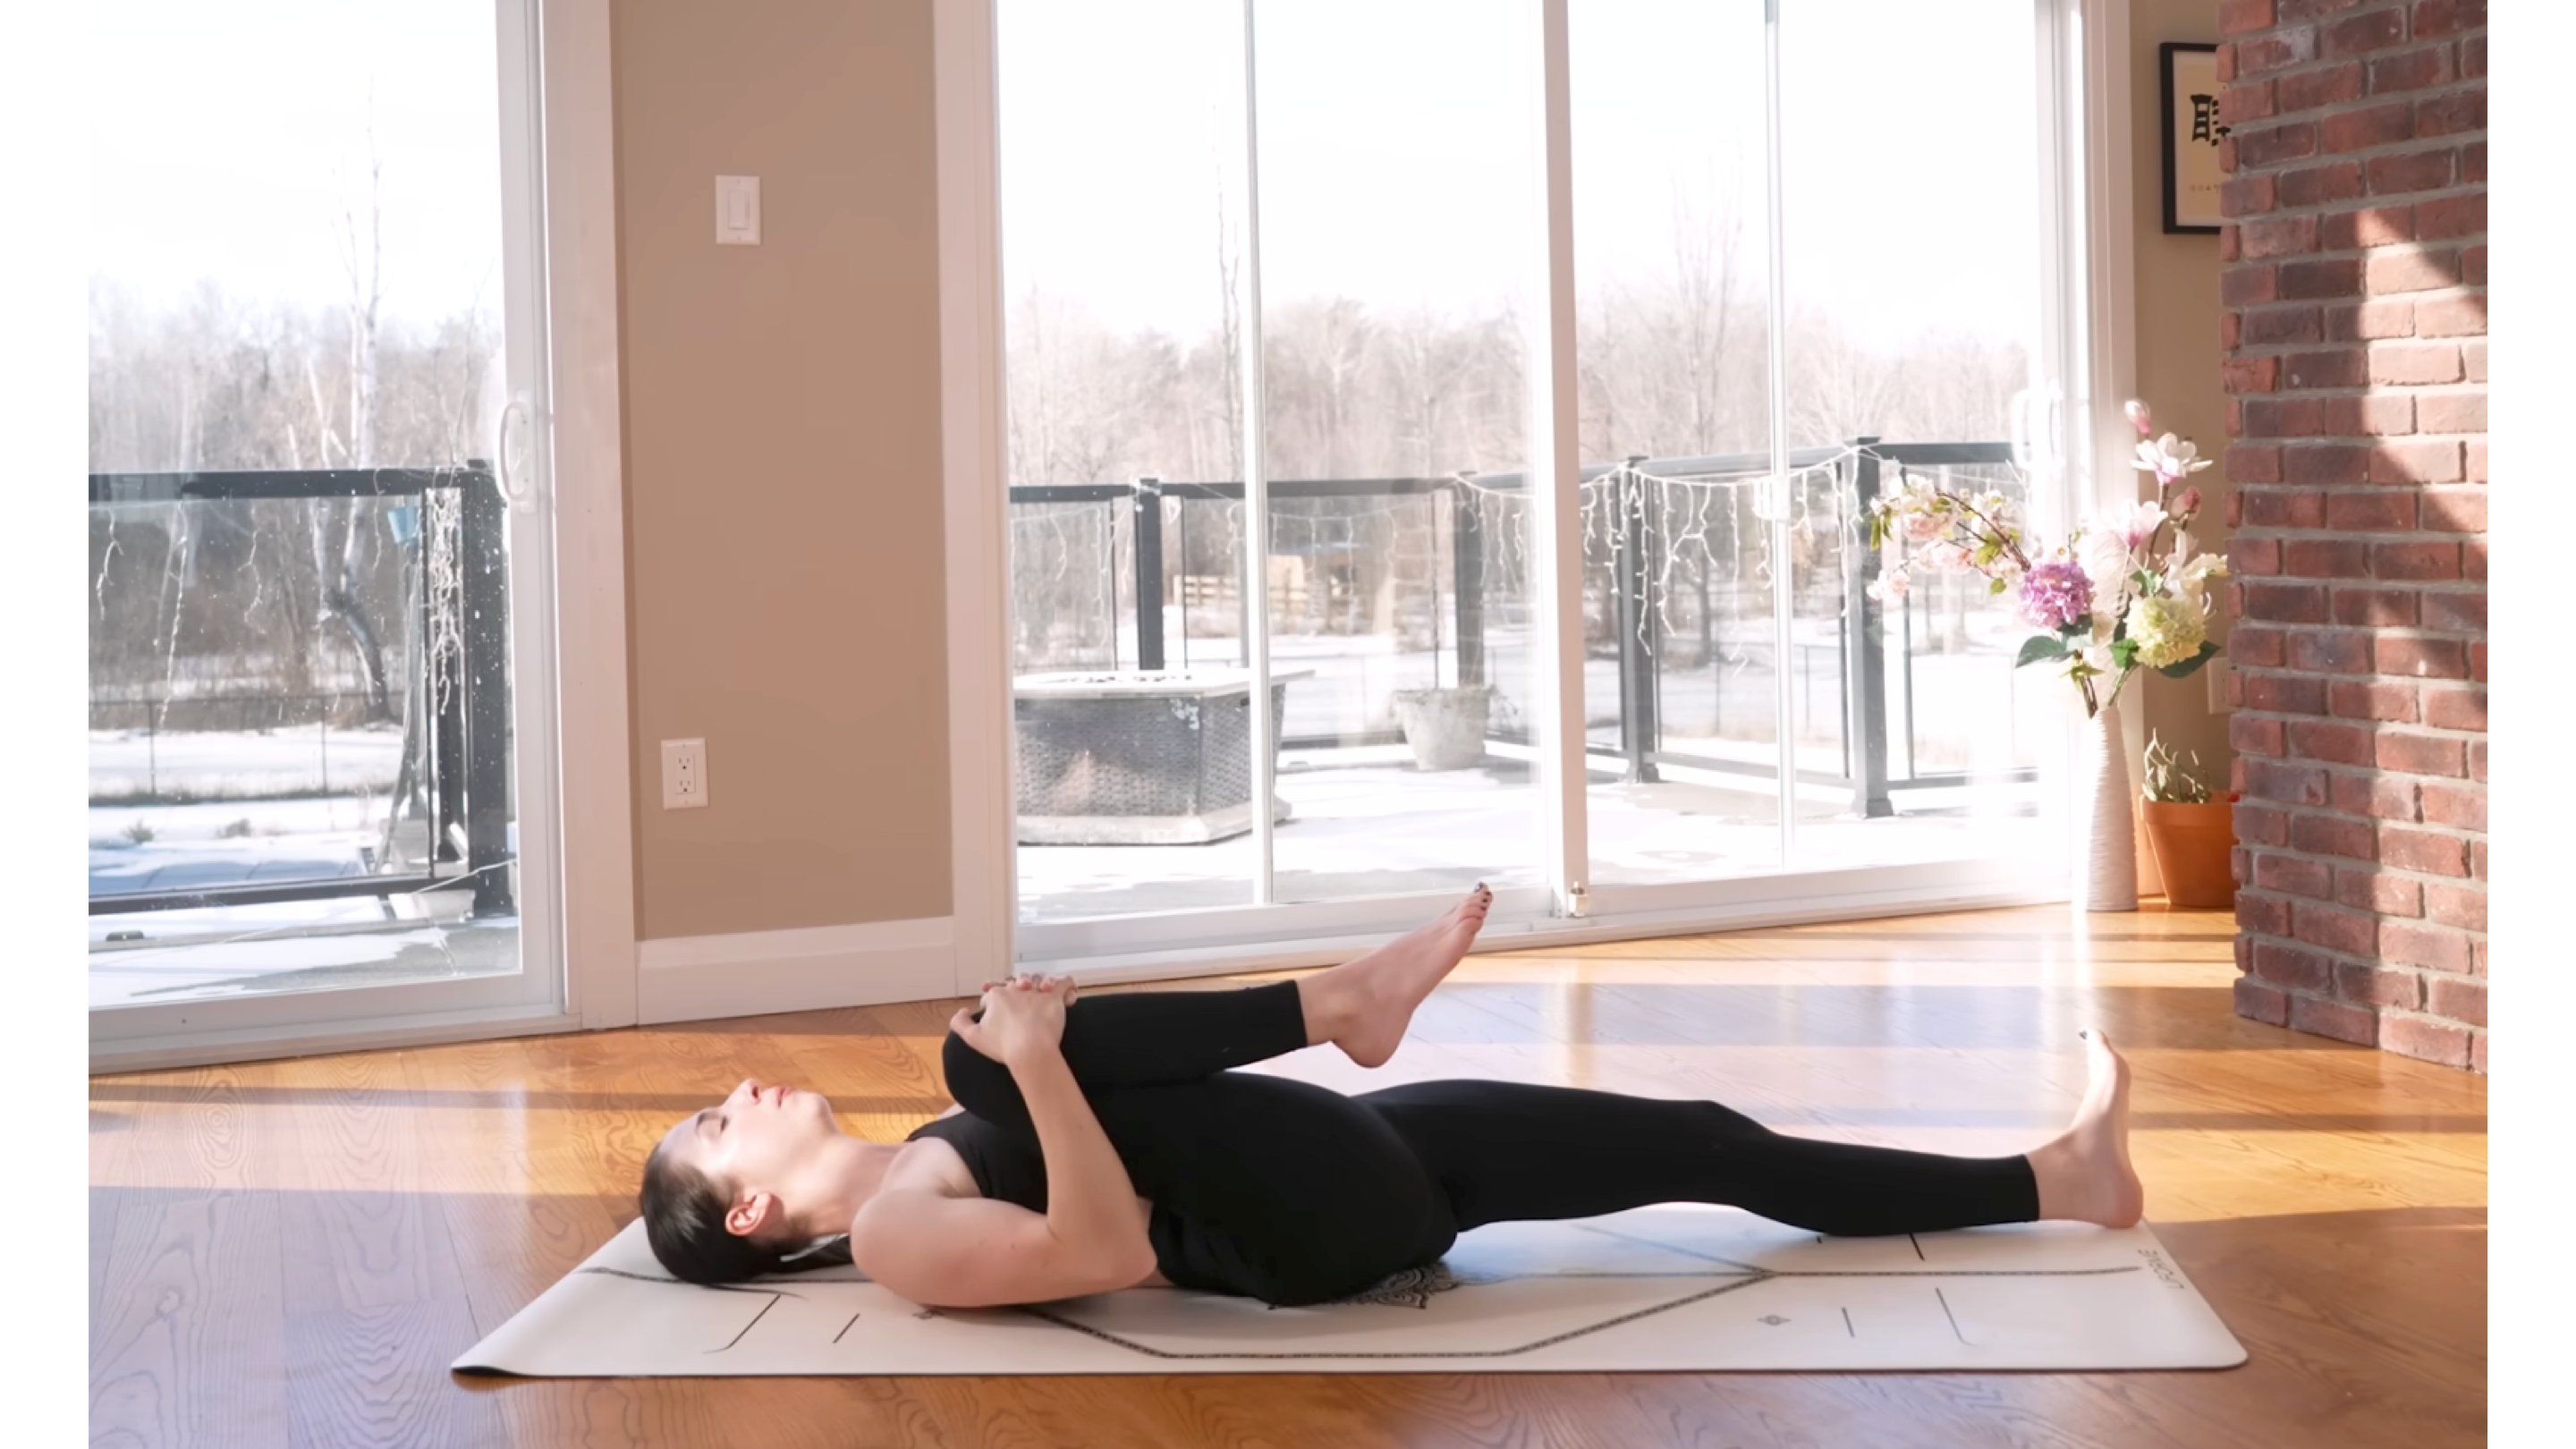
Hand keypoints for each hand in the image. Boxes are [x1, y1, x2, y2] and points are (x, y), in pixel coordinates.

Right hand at [949, 973, 1079, 1067]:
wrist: (1029, 1050)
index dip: (993, 1002)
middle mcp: (1016, 988)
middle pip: (1016, 984)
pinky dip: (1067, 986)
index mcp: (996, 995)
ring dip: (1041, 984)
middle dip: (1017, 990)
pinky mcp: (1054, 997)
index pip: (993, 993)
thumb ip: (960, 1023)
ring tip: (1045, 992)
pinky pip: (1064, 983)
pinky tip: (1068, 993)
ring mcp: (1036, 991)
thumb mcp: (973, 1037)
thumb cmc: (1003, 1045)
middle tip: (1022, 1003)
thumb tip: (962, 1011)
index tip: (997, 1014)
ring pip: (1039, 979)